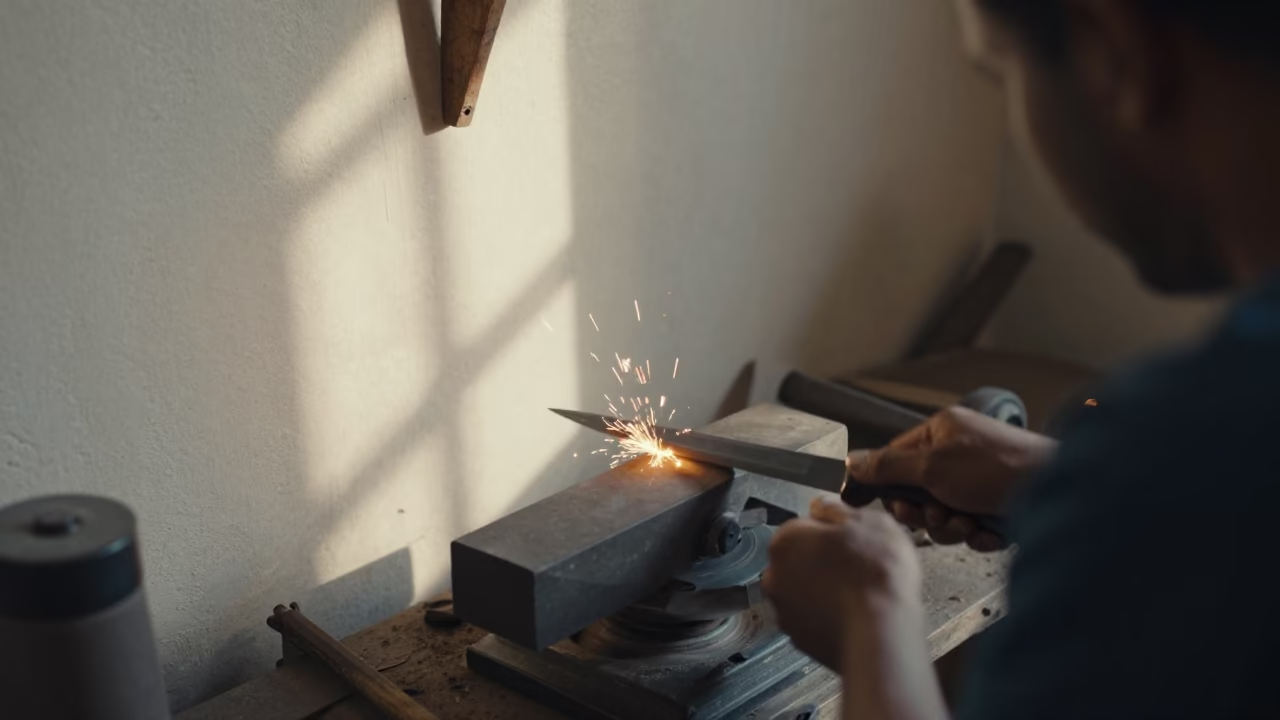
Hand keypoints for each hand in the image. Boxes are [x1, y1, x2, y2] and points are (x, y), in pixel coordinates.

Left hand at [762, 497, 921, 670]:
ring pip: (806, 593)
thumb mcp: (867, 520)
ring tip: (860, 594)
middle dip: (824, 562)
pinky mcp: (800, 640)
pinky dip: (829, 618)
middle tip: (858, 566)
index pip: (804, 527)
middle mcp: (775, 576)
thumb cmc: (874, 573)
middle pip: (800, 561)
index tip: (852, 540)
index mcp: (785, 541)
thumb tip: (822, 506)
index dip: (832, 533)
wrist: (881, 631)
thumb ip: (836, 508)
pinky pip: (814, 621)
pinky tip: (854, 615)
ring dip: (825, 591)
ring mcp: (785, 612)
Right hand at [848, 406, 1055, 550]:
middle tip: (932, 515)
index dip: (881, 484)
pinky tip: (991, 530)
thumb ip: (889, 466)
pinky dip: (978, 534)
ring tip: (969, 523)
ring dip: (951, 527)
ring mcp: (978, 482)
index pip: (894, 458)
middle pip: (917, 492)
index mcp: (941, 432)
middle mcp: (959, 454)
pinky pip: (970, 528)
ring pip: (942, 515)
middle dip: (924, 512)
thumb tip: (853, 460)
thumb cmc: (1003, 468)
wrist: (1060, 492)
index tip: (861, 502)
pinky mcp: (996, 506)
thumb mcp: (933, 466)